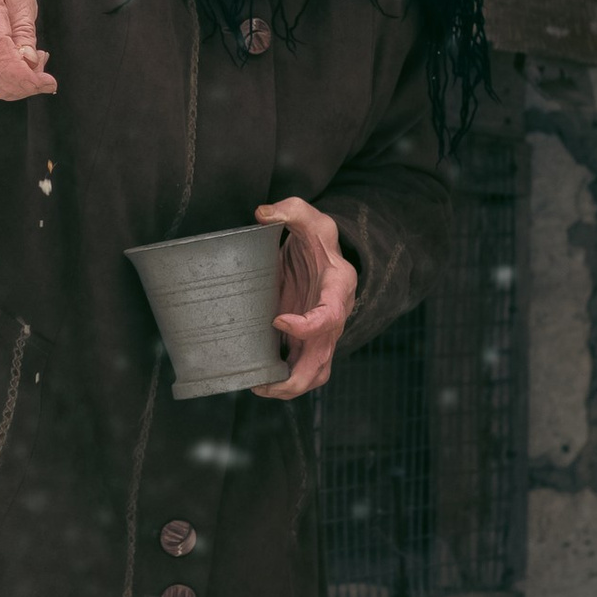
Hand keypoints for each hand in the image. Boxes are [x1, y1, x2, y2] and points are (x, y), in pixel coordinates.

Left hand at [253, 194, 354, 397]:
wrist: (323, 252)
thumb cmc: (317, 237)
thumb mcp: (308, 217)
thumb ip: (289, 210)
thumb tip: (262, 214)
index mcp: (338, 288)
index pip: (330, 315)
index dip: (306, 325)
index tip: (277, 319)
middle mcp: (334, 315)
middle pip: (324, 358)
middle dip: (297, 378)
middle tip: (264, 383)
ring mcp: (321, 332)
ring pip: (317, 372)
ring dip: (291, 386)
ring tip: (260, 387)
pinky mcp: (306, 338)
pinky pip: (301, 367)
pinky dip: (283, 379)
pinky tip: (258, 378)